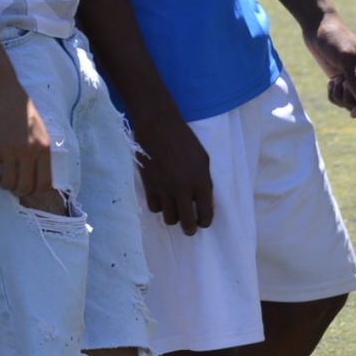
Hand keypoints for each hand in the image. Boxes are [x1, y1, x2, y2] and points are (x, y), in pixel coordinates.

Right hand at [0, 67, 54, 202]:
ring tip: (2, 173)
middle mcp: (28, 152)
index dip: (34, 188)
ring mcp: (9, 152)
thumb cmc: (20, 109)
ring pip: (7, 185)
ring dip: (4, 183)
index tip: (27, 183)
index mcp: (43, 148)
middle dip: (18, 189)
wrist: (0, 90)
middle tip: (13, 180)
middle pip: (24, 188)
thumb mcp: (40, 129)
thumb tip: (40, 176)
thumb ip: (41, 151)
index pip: (44, 184)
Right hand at [132, 115, 213, 235]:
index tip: (202, 221)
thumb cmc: (185, 140)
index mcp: (200, 181)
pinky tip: (162, 199)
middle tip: (189, 227)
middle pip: (187, 223)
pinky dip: (159, 206)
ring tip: (175, 210)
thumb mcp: (203, 159)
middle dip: (190, 228)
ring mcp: (165, 189)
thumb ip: (205, 182)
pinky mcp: (149, 185)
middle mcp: (183, 189)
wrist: (159, 126)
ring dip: (174, 217)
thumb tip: (205, 202)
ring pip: (169, 218)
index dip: (205, 221)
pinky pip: (154, 208)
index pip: (206, 213)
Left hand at [301, 10, 355, 118]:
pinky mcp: (339, 79)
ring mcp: (351, 79)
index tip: (352, 112)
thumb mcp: (345, 58)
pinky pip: (338, 98)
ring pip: (349, 102)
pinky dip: (333, 94)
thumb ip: (355, 80)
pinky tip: (330, 82)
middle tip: (340, 83)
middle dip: (349, 100)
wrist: (318, 27)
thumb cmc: (335, 38)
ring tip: (334, 80)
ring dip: (339, 97)